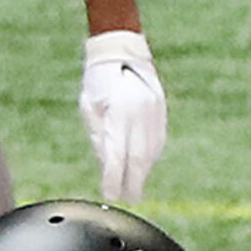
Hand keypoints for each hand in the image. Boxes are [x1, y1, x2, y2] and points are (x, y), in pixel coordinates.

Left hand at [80, 30, 166, 203]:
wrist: (122, 50)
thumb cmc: (97, 80)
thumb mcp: (89, 108)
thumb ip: (99, 138)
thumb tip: (107, 167)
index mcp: (119, 111)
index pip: (117, 155)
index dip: (114, 179)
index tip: (110, 195)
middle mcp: (141, 112)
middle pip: (139, 157)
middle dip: (132, 182)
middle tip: (128, 199)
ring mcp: (156, 110)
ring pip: (152, 150)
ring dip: (143, 172)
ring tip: (134, 188)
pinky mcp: (162, 109)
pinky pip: (158, 139)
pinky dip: (151, 157)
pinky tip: (144, 168)